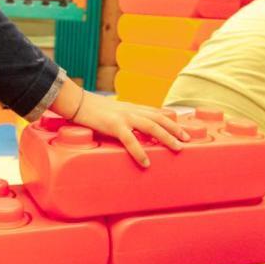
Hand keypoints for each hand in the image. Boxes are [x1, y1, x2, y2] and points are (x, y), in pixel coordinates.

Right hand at [72, 92, 188, 167]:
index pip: (156, 112)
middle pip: (159, 118)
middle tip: (187, 139)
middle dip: (175, 128)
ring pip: (151, 126)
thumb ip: (126, 120)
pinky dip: (140, 151)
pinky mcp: (114, 125)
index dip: (171, 121)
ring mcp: (124, 117)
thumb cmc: (93, 110)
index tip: (182, 130)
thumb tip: (134, 133)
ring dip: (166, 137)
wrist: (77, 102)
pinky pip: (130, 140)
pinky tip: (146, 162)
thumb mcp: (114, 112)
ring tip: (177, 148)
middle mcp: (132, 110)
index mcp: (132, 108)